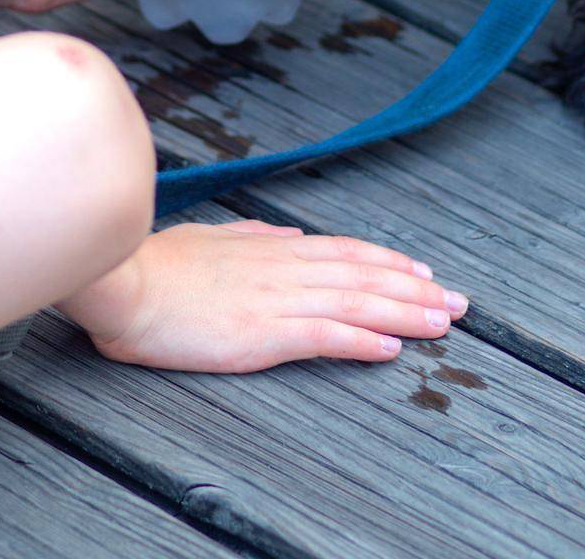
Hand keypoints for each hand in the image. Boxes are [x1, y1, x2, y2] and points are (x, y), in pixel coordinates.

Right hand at [56, 221, 468, 371]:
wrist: (124, 281)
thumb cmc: (157, 264)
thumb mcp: (211, 238)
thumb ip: (254, 237)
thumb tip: (291, 234)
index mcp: (271, 248)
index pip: (345, 251)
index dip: (388, 261)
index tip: (423, 271)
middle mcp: (284, 268)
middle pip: (364, 276)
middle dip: (416, 288)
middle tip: (460, 302)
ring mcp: (277, 299)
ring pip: (357, 303)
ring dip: (406, 312)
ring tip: (444, 323)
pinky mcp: (264, 332)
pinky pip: (325, 336)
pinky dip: (363, 341)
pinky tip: (391, 350)